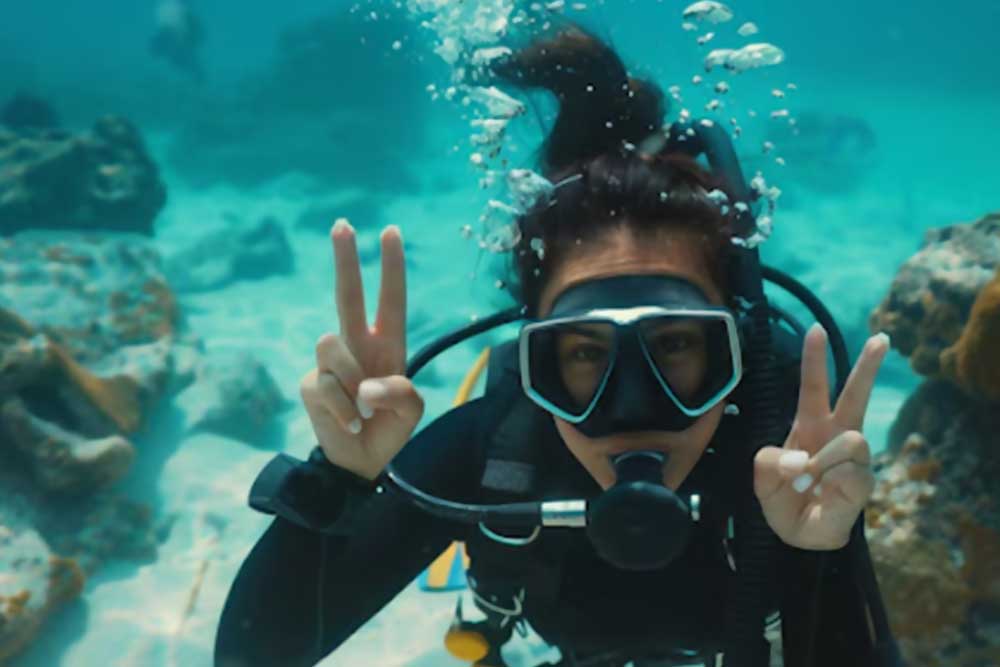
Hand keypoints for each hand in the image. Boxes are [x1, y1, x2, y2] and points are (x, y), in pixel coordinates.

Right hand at [299, 219, 423, 480]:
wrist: (360, 461)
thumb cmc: (389, 427)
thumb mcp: (411, 411)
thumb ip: (399, 393)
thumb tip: (364, 386)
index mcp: (388, 344)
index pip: (392, 299)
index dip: (392, 267)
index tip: (390, 232)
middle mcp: (357, 344)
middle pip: (347, 295)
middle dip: (345, 259)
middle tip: (342, 224)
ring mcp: (330, 363)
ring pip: (334, 348)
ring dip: (352, 383)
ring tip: (364, 411)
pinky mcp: (311, 384)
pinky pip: (326, 386)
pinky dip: (343, 411)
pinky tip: (350, 424)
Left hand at [753, 324, 889, 549]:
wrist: (799, 536)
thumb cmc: (784, 499)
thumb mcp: (762, 477)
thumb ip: (770, 462)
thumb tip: (801, 460)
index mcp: (808, 424)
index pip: (814, 386)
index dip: (814, 358)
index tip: (816, 329)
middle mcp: (834, 434)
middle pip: (855, 394)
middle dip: (868, 366)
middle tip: (882, 338)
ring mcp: (853, 457)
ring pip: (853, 437)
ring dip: (824, 460)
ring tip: (809, 481)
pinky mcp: (863, 481)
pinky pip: (850, 471)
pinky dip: (831, 482)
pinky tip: (824, 493)